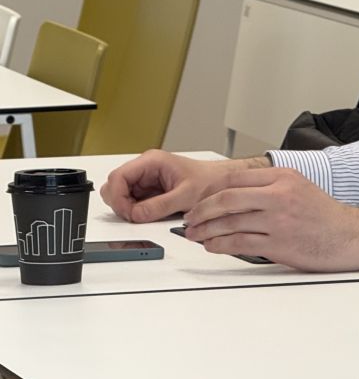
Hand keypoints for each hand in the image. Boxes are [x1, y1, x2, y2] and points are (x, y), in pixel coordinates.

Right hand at [101, 150, 261, 223]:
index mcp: (152, 161)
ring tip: (146, 216)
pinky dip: (136, 211)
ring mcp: (147, 180)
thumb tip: (136, 214)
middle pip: (115, 186)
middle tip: (136, 216)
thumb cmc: (211, 181)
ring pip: (121, 195)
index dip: (118, 197)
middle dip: (121, 204)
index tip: (128, 213)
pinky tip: (150, 215)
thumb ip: (160, 205)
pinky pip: (133, 202)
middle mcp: (146, 168)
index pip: (118, 177)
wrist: (224, 183)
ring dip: (128, 209)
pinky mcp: (151, 191)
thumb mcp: (187, 195)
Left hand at [182, 167, 358, 271]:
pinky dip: (220, 245)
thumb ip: (271, 187)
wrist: (352, 236)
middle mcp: (280, 195)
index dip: (211, 191)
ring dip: (206, 230)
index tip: (200, 200)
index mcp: (284, 177)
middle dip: (201, 210)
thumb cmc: (327, 216)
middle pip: (226, 198)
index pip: (235, 178)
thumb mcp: (301, 188)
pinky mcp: (279, 244)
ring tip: (196, 235)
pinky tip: (213, 246)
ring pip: (229, 222)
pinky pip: (239, 243)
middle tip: (190, 219)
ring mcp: (278, 220)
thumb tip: (237, 194)